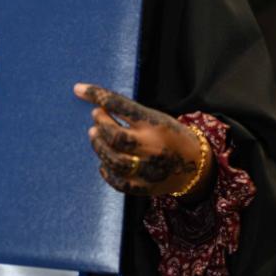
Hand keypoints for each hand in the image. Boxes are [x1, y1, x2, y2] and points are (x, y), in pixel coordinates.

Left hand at [74, 84, 211, 198]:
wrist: (197, 165)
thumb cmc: (171, 135)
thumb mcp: (157, 117)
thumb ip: (132, 114)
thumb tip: (98, 105)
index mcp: (155, 123)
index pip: (120, 105)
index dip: (97, 95)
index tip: (78, 89)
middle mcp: (151, 146)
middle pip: (114, 135)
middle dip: (100, 124)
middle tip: (96, 118)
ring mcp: (148, 168)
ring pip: (112, 159)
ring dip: (98, 146)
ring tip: (95, 136)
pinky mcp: (145, 186)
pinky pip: (118, 181)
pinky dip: (106, 171)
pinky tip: (103, 162)